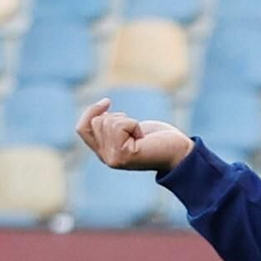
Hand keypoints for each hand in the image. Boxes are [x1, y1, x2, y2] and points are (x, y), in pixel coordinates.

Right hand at [77, 98, 193, 172]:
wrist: (178, 153)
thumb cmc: (158, 138)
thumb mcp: (129, 128)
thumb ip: (112, 125)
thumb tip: (101, 109)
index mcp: (104, 151)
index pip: (82, 129)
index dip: (91, 112)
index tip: (107, 101)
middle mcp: (105, 158)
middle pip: (97, 121)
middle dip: (118, 117)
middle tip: (136, 132)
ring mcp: (112, 159)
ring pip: (108, 122)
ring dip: (128, 122)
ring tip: (140, 136)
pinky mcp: (123, 156)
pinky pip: (120, 125)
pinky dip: (134, 125)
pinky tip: (143, 139)